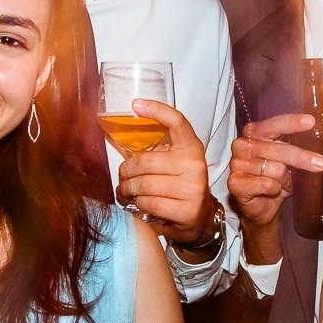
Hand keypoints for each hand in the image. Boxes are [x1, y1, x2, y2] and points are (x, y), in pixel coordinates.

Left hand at [115, 100, 213, 247]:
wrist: (199, 217)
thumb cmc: (179, 184)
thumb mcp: (174, 162)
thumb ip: (158, 150)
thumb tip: (123, 134)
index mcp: (191, 147)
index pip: (176, 121)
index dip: (157, 110)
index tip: (136, 105)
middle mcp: (195, 165)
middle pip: (145, 161)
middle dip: (126, 171)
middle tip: (123, 177)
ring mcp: (193, 189)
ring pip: (144, 185)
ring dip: (128, 190)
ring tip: (127, 191)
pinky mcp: (187, 210)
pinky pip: (149, 204)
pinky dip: (139, 204)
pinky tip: (139, 203)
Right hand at [226, 113, 322, 265]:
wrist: (261, 207)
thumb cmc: (275, 180)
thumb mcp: (288, 162)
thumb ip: (295, 150)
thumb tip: (318, 151)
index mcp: (254, 133)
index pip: (274, 125)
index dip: (292, 123)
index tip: (310, 121)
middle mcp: (242, 145)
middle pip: (278, 149)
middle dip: (301, 158)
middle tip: (321, 163)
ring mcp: (236, 164)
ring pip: (275, 169)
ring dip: (284, 180)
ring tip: (280, 184)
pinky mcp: (235, 183)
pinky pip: (267, 184)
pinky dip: (274, 190)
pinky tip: (270, 192)